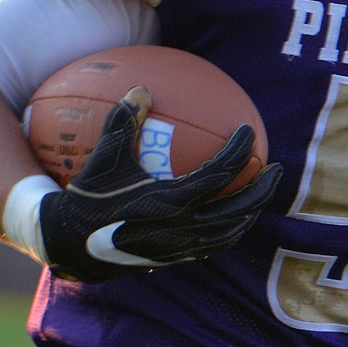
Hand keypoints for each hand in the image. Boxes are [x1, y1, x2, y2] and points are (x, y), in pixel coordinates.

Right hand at [38, 86, 281, 283]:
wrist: (72, 244)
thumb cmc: (88, 196)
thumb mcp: (104, 156)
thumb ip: (123, 121)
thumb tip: (142, 88)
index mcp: (171, 200)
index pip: (221, 173)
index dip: (239, 150)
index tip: (246, 131)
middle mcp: (183, 227)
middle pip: (240, 209)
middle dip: (263, 189)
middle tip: (275, 168)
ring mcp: (182, 247)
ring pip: (232, 231)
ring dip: (251, 212)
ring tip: (259, 193)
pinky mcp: (177, 258)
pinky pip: (215, 244)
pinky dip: (230, 229)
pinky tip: (232, 216)